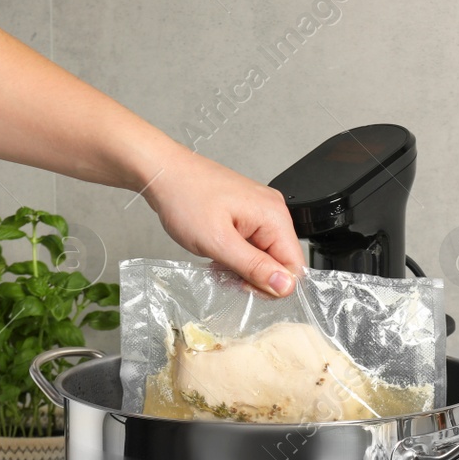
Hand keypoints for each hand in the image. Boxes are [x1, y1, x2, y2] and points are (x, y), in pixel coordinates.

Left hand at [141, 148, 305, 296]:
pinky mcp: (246, 215)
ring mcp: (260, 212)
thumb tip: (285, 286)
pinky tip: (218, 251)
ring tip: (217, 258)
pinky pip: (251, 246)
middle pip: (280, 263)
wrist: (163, 174)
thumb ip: (254, 267)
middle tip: (225, 271)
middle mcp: (272, 212)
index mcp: (274, 216)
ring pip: (264, 257)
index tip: (244, 284)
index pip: (295, 267)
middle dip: (253, 276)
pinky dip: (235, 255)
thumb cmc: (185, 197)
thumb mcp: (218, 242)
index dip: (272, 285)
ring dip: (242, 267)